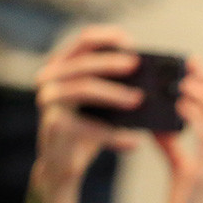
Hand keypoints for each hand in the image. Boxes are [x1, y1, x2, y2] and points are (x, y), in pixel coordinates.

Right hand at [32, 27, 145, 192]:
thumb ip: (118, 87)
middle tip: (137, 65)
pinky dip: (113, 134)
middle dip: (112, 63)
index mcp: (62, 65)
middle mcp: (50, 78)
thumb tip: (153, 80)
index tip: (131, 42)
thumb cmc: (88, 129)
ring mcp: (49, 101)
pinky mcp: (54, 125)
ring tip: (139, 100)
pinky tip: (133, 143)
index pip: (83, 40)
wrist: (64, 165)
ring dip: (114, 94)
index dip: (107, 37)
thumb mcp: (104, 104)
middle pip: (83, 63)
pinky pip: (87, 126)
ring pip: (83, 88)